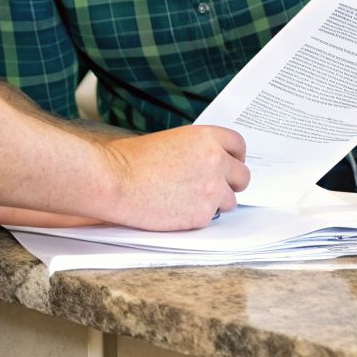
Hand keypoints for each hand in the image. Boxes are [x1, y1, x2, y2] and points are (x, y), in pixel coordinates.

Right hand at [103, 125, 248, 230]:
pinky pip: (210, 218)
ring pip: (230, 201)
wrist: (114, 182)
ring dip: (215, 202)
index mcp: (206, 138)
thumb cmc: (130, 160)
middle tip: (216, 188)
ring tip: (189, 201)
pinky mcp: (201, 215)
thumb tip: (205, 162)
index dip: (235, 157)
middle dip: (231, 183)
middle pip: (242, 176)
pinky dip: (197, 217)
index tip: (231, 164)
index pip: (238, 145)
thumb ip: (195, 150)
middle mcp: (215, 161)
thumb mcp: (169, 140)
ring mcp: (211, 190)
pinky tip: (177, 211)